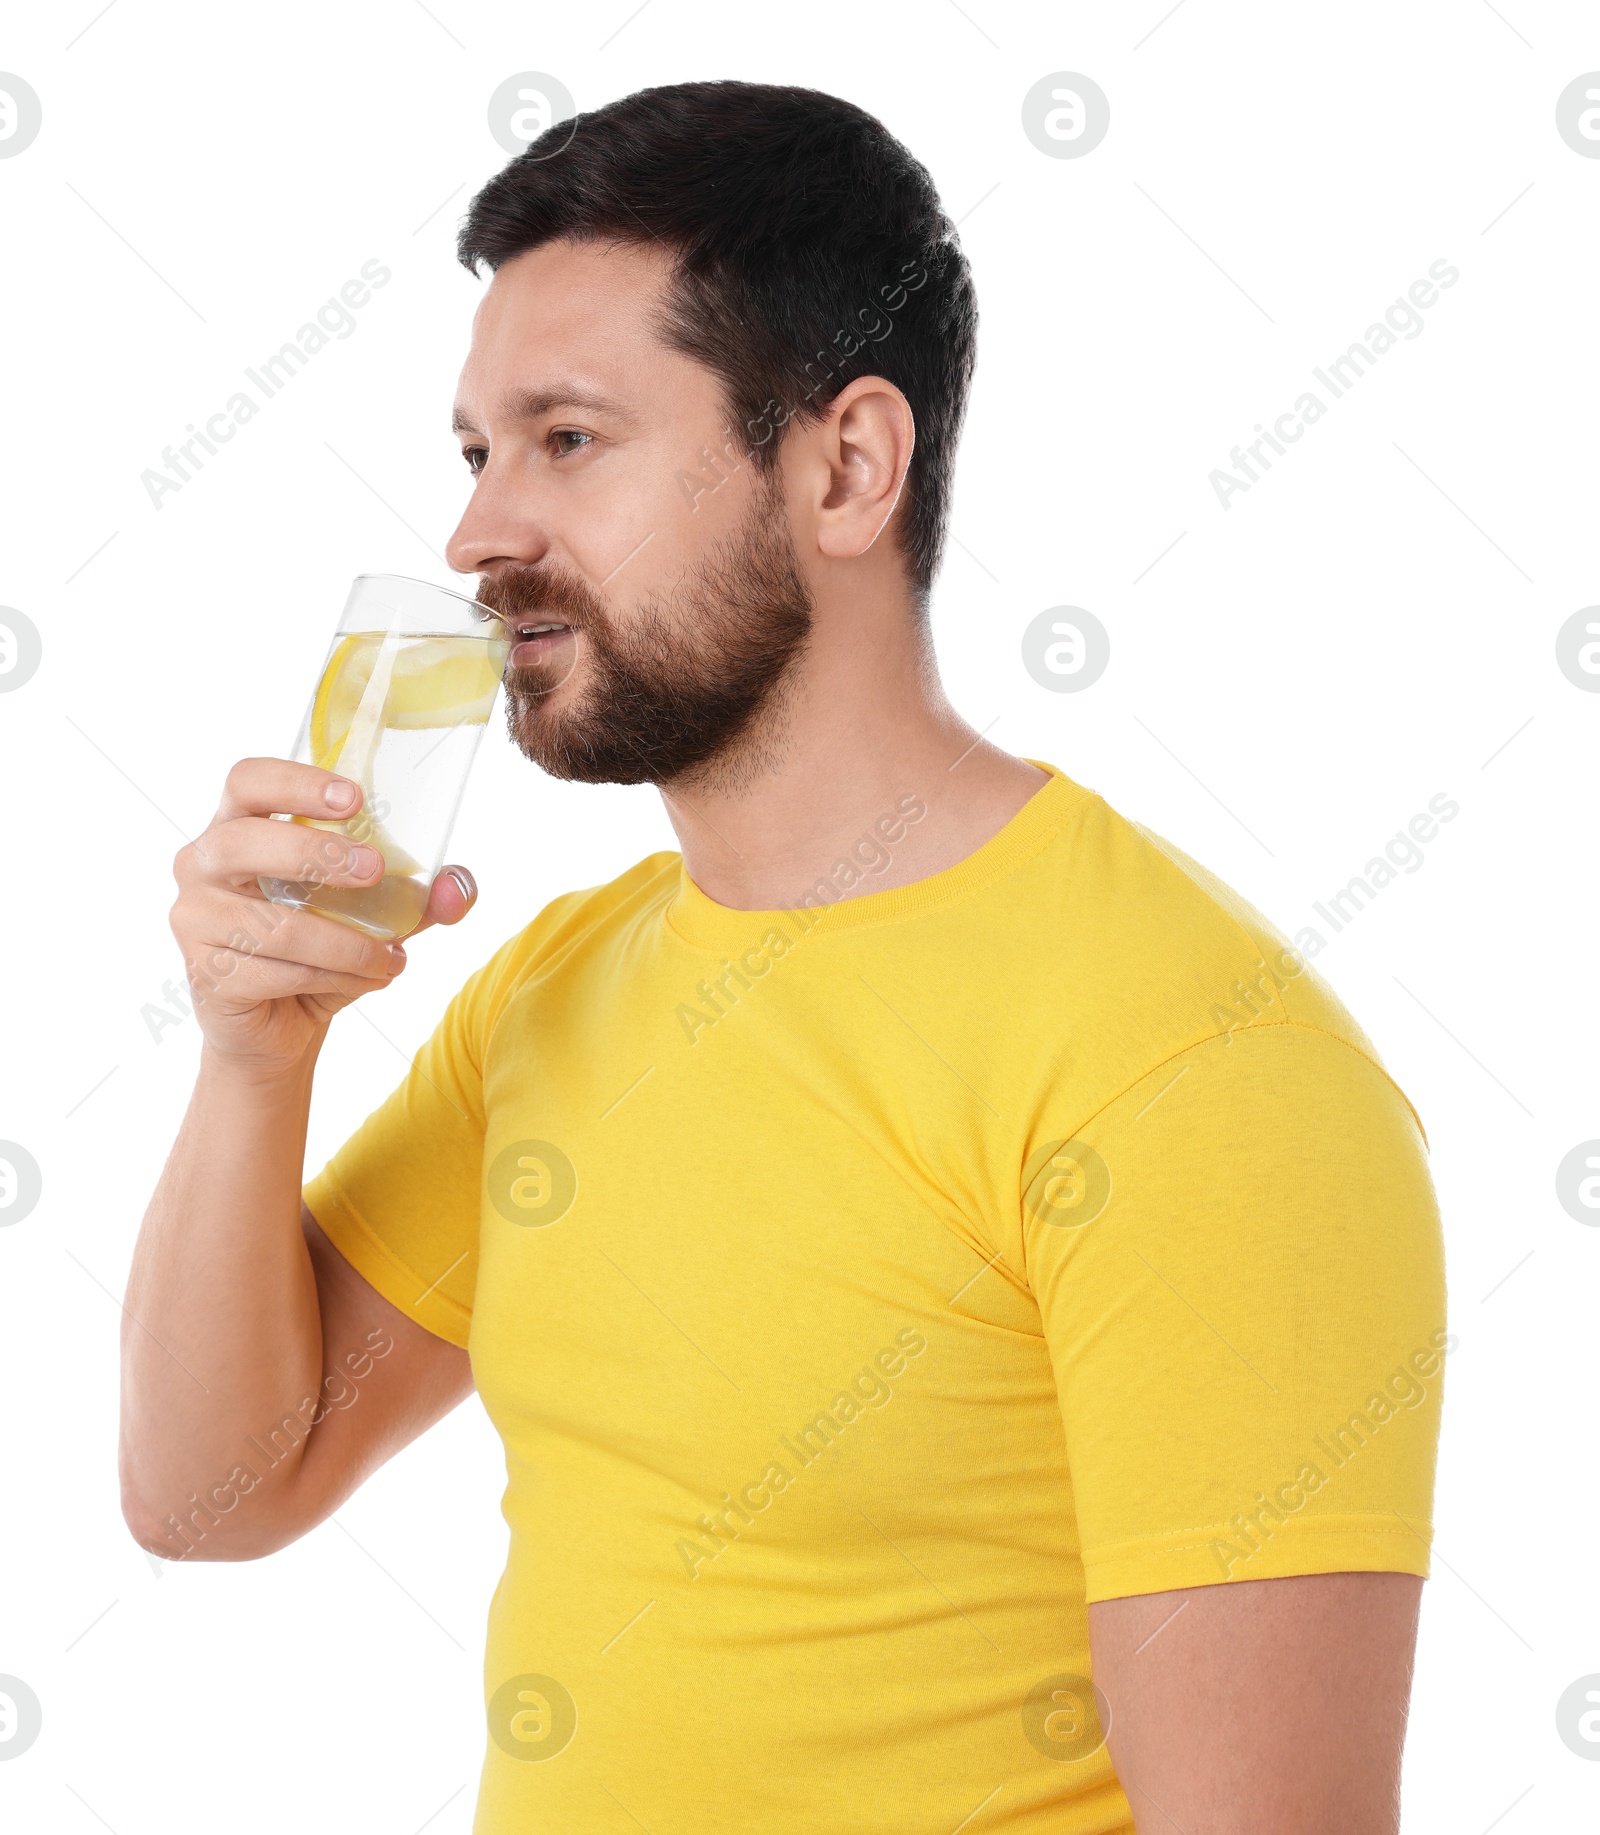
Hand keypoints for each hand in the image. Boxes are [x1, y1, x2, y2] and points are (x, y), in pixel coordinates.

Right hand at [170, 758, 475, 1074]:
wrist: (282, 1028)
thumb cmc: (321, 950)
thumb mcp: (376, 916)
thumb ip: (418, 897)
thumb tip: (459, 887)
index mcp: (238, 827)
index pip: (247, 781)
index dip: (293, 782)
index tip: (352, 798)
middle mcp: (202, 865)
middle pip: (241, 842)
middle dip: (314, 853)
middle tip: (373, 870)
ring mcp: (194, 921)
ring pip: (272, 925)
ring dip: (343, 943)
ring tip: (389, 956)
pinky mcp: (205, 974)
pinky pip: (274, 971)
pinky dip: (331, 976)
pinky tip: (363, 978)